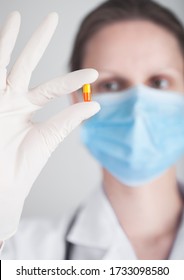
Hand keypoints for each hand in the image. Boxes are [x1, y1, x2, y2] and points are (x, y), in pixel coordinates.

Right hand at [0, 12, 99, 239]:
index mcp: (26, 107)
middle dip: (37, 41)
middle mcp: (10, 99)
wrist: (1, 187)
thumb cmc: (21, 167)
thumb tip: (95, 104)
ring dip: (8, 40)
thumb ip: (68, 120)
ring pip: (3, 63)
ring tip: (17, 17)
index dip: (71, 80)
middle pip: (26, 63)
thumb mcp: (48, 139)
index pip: (51, 86)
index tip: (94, 72)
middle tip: (50, 18)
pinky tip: (4, 36)